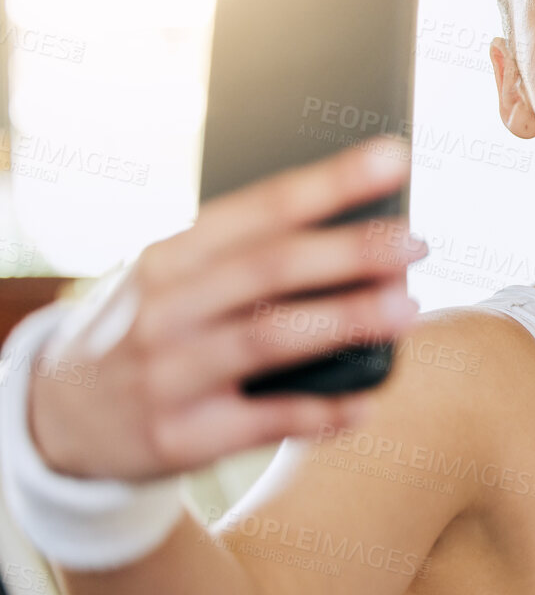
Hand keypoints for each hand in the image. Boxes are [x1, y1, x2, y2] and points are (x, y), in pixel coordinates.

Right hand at [26, 136, 428, 480]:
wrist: (58, 417)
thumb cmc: (150, 331)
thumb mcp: (172, 281)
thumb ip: (246, 257)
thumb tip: (359, 232)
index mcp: (169, 257)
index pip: (261, 208)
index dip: (332, 181)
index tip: (394, 158)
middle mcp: (165, 309)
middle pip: (270, 267)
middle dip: (350, 251)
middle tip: (415, 243)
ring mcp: (170, 373)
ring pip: (270, 338)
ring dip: (346, 320)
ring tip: (409, 309)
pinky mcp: (181, 436)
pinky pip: (267, 422)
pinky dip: (324, 411)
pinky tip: (369, 401)